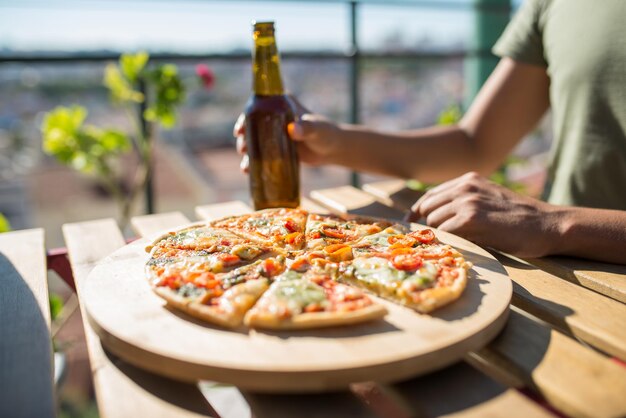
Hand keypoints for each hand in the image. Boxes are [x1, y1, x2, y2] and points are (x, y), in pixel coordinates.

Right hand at [233, 96, 340, 172]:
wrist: (333, 149)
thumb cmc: (326, 133)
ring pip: (255, 140)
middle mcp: (275, 117)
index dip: (246, 117)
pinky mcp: (277, 148)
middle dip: (244, 137)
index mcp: (282, 105)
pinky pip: (262, 153)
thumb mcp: (316, 129)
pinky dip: (254, 161)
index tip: (240, 130)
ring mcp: (275, 133)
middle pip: (252, 124)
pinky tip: (248, 171)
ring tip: (246, 165)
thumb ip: (306, 128)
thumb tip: (293, 130)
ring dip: (247, 151)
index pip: (259, 107)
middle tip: (243, 148)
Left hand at [406, 172, 561, 257]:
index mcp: (468, 179)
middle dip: (427, 226)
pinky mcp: (470, 219)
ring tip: (452, 247)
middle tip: (428, 242)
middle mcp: (464, 186)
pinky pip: (445, 233)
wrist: (548, 224)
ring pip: (434, 222)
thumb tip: (435, 221)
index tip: (411, 223)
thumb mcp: (490, 199)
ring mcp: (466, 201)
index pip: (430, 195)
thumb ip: (465, 203)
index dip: (418, 211)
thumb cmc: (521, 218)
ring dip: (440, 236)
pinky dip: (448, 242)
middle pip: (428, 209)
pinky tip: (459, 249)